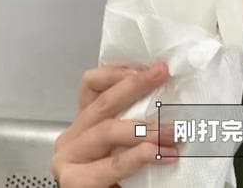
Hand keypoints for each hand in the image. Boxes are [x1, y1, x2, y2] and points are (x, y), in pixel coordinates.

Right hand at [51, 62, 176, 187]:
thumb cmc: (117, 179)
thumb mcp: (126, 143)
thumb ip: (135, 122)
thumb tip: (172, 100)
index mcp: (86, 122)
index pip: (92, 85)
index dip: (118, 72)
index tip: (149, 67)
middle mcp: (73, 135)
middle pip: (103, 102)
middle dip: (135, 85)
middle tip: (163, 75)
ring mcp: (69, 157)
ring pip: (108, 131)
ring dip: (146, 129)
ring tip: (173, 130)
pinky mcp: (73, 181)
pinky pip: (111, 164)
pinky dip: (136, 157)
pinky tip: (157, 154)